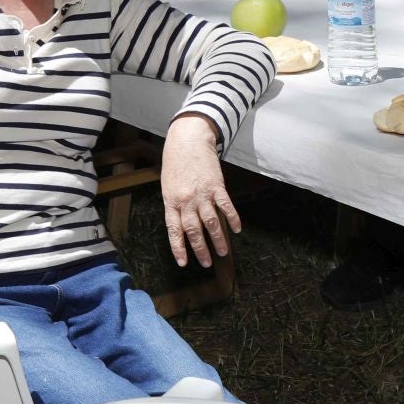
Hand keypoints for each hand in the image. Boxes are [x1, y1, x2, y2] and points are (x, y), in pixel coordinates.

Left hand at [160, 114, 239, 268]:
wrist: (188, 140)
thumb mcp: (167, 185)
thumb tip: (181, 223)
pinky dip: (233, 219)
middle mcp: (186, 201)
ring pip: (211, 223)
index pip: (175, 230)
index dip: (179, 248)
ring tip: (224, 252)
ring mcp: (203, 194)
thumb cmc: (175, 162)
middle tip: (207, 263)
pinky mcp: (217, 186)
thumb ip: (174, 204)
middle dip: (201, 250)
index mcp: (171, 202)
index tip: (184, 263)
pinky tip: (236, 229)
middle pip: (194, 230)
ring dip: (218, 239)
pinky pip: (226, 207)